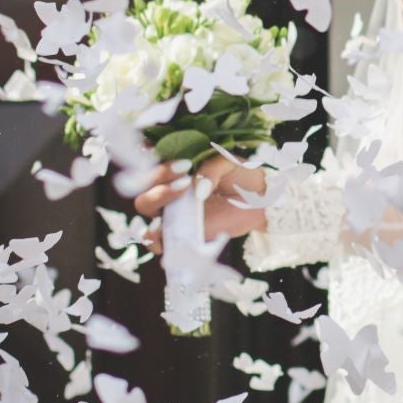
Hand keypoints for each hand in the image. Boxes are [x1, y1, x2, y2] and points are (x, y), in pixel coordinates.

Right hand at [131, 155, 268, 255]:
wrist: (258, 201)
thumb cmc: (240, 176)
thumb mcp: (228, 162)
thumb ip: (211, 169)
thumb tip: (197, 190)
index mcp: (175, 167)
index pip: (150, 161)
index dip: (154, 162)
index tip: (182, 164)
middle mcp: (167, 188)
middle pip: (145, 186)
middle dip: (158, 183)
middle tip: (185, 181)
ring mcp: (171, 212)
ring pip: (146, 208)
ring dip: (155, 202)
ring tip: (178, 200)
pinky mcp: (180, 234)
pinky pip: (158, 241)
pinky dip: (155, 238)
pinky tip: (165, 230)